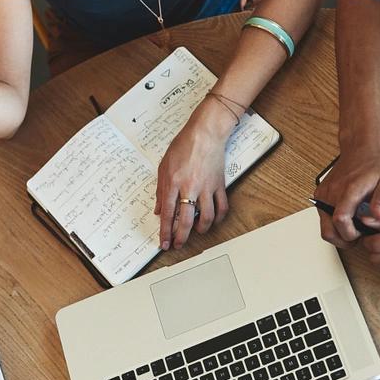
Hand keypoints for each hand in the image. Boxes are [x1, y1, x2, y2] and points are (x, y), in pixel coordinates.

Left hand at [154, 99, 232, 249]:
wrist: (205, 134)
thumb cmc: (183, 146)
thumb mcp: (163, 166)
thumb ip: (160, 190)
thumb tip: (158, 210)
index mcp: (173, 183)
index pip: (167, 214)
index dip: (165, 232)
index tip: (164, 243)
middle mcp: (189, 187)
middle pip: (184, 220)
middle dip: (180, 237)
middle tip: (178, 245)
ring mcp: (206, 187)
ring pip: (205, 218)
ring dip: (200, 230)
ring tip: (196, 232)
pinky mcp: (219, 185)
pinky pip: (221, 207)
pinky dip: (218, 218)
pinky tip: (212, 221)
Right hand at [314, 146, 379, 247]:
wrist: (359, 148)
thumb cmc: (373, 164)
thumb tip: (379, 216)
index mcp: (348, 190)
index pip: (340, 220)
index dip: (350, 234)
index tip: (362, 233)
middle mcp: (332, 193)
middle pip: (327, 230)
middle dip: (343, 240)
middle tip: (358, 237)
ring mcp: (323, 194)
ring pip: (324, 226)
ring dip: (338, 233)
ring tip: (354, 227)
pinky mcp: (320, 194)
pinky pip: (322, 217)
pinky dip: (333, 223)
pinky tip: (348, 218)